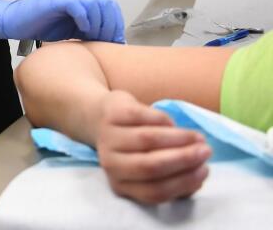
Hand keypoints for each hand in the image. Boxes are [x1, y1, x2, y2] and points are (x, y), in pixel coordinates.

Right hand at [0, 0, 125, 42]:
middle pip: (105, 4)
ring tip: (93, 38)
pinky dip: (83, 19)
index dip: (116, 23)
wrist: (16, 21)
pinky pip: (77, 6)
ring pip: (94, 4)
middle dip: (109, 26)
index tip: (117, 41)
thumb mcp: (73, 28)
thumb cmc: (42, 25)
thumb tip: (114, 39)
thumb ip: (91, 28)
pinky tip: (82, 30)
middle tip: (107, 42)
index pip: (109, 5)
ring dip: (98, 24)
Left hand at [95, 91, 210, 203]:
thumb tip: (198, 177)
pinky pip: (143, 117)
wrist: (101, 117)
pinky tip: (174, 123)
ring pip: (147, 140)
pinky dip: (164, 120)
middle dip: (184, 159)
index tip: (205, 171)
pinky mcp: (112, 115)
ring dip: (179, 139)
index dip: (183, 183)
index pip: (155, 191)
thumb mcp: (148, 167)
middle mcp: (111, 164)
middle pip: (151, 166)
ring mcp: (109, 138)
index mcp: (121, 185)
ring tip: (198, 137)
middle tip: (206, 151)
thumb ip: (172, 177)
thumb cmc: (134, 147)